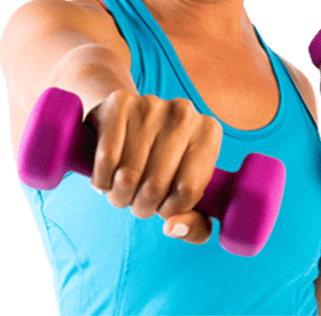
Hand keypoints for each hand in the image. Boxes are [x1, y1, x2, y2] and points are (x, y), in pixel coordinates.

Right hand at [84, 89, 222, 244]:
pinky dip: (102, 180)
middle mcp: (184, 112)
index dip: (171, 209)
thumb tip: (173, 227)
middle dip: (142, 206)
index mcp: (209, 132)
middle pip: (156, 185)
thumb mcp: (185, 194)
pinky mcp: (119, 103)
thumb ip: (195, 223)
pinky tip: (107, 176)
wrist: (127, 118)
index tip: (164, 206)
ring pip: (128, 176)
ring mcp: (151, 104)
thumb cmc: (162, 164)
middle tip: (137, 201)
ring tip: (122, 189)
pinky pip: (106, 159)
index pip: (189, 191)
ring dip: (119, 196)